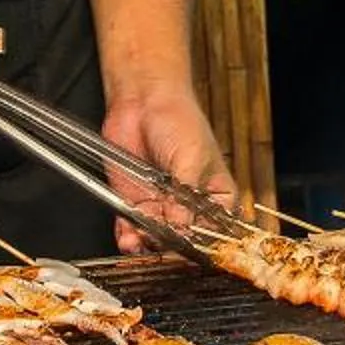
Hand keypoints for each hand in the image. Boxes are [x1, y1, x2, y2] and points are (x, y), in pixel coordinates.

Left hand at [101, 75, 237, 252]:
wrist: (142, 99)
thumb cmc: (180, 118)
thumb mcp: (191, 157)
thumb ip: (187, 195)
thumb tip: (183, 227)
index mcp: (216, 197)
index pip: (214, 230)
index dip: (202, 241)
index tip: (188, 245)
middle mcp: (189, 207)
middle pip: (183, 239)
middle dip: (170, 244)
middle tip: (161, 239)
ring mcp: (162, 206)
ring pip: (156, 239)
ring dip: (147, 244)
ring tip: (141, 237)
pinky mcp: (135, 203)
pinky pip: (132, 229)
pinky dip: (128, 236)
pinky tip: (128, 237)